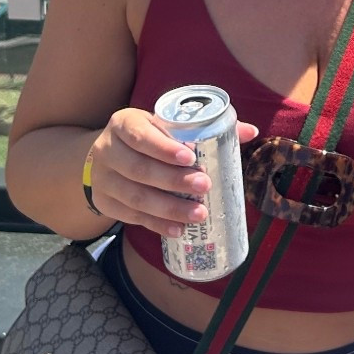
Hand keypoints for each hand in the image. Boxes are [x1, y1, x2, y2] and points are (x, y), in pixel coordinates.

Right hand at [86, 106, 258, 239]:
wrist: (108, 155)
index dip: (163, 148)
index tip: (191, 158)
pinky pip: (131, 217)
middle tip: (205, 186)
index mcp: (124, 123)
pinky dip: (156, 224)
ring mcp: (102, 179)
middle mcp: (107, 149)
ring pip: (135, 197)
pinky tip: (178, 229)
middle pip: (139, 169)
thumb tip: (250, 131)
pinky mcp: (104, 202)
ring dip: (168, 208)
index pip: (140, 135)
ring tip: (199, 214)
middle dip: (173, 181)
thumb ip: (205, 127)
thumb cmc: (148, 137)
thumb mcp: (165, 126)